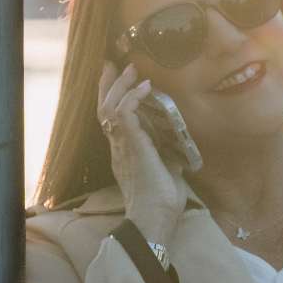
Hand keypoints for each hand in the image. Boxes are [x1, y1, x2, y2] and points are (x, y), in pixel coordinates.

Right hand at [96, 59, 186, 242]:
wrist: (156, 219)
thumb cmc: (162, 203)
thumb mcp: (167, 174)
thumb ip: (168, 159)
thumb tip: (179, 152)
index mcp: (125, 152)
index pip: (113, 120)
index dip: (115, 98)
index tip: (123, 80)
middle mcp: (118, 147)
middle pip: (104, 108)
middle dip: (110, 84)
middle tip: (117, 64)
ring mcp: (122, 146)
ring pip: (109, 107)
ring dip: (121, 86)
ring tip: (131, 69)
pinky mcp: (130, 145)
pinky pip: (124, 114)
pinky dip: (133, 98)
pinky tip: (145, 87)